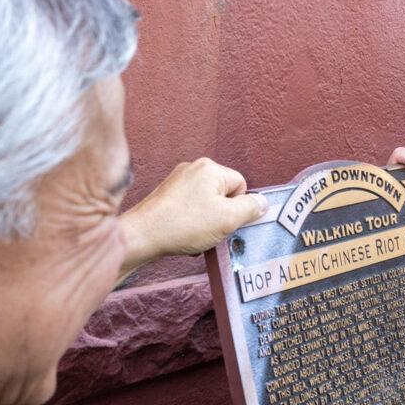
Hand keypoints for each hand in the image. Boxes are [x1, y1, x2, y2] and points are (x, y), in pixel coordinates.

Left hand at [119, 158, 267, 275]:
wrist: (142, 235)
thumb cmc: (183, 224)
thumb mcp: (228, 219)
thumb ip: (251, 209)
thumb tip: (262, 203)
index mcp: (210, 168)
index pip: (241, 185)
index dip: (239, 208)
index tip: (226, 221)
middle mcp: (193, 168)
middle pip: (223, 194)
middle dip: (221, 215)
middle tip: (211, 230)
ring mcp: (177, 181)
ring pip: (206, 203)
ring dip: (207, 221)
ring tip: (195, 235)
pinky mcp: (166, 195)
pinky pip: (190, 208)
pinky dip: (191, 222)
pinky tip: (184, 234)